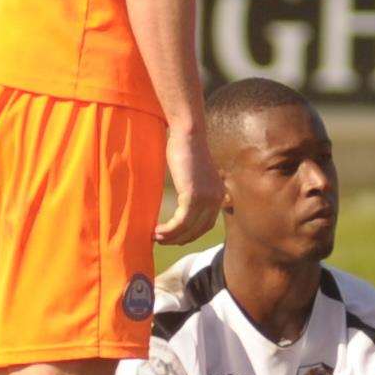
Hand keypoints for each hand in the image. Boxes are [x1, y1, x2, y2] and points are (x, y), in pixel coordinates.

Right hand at [156, 127, 221, 244]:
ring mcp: (206, 198)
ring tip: (156, 237)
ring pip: (188, 228)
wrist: (188, 134)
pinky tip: (157, 230)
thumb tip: (185, 201)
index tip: (174, 238)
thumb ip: (194, 189)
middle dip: (179, 239)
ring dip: (171, 237)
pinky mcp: (193, 196)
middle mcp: (216, 199)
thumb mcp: (194, 174)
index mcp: (218, 195)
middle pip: (198, 230)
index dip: (189, 235)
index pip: (206, 225)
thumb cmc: (187, 150)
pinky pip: (181, 222)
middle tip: (162, 241)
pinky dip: (168, 230)